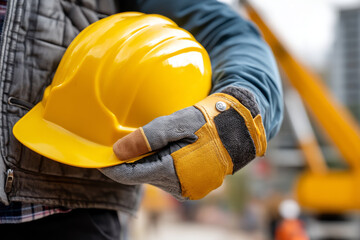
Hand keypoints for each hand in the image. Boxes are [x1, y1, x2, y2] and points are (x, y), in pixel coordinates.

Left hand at [100, 87, 265, 199]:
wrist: (240, 126)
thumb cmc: (209, 121)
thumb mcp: (176, 124)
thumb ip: (145, 138)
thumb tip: (117, 151)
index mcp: (173, 172)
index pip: (130, 175)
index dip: (112, 166)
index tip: (100, 157)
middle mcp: (180, 187)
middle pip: (142, 176)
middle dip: (131, 161)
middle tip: (124, 142)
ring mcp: (189, 188)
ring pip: (155, 176)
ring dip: (146, 162)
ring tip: (148, 143)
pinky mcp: (195, 184)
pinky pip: (168, 176)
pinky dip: (160, 164)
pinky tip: (164, 149)